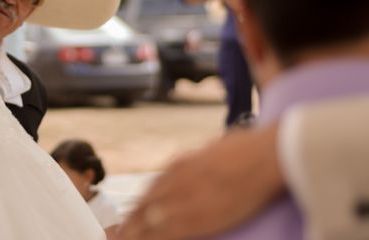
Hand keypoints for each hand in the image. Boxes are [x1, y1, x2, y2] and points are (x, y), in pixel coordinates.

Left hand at [117, 125, 283, 239]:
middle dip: (128, 225)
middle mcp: (175, 182)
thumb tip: (199, 166)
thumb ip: (200, 164)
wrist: (264, 156)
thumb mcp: (214, 152)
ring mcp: (185, 200)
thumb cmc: (248, 150)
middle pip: (144, 208)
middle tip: (115, 235)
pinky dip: (155, 237)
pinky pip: (168, 233)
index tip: (128, 219)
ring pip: (149, 222)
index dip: (136, 209)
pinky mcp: (197, 218)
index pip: (149, 192)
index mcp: (180, 166)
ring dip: (134, 234)